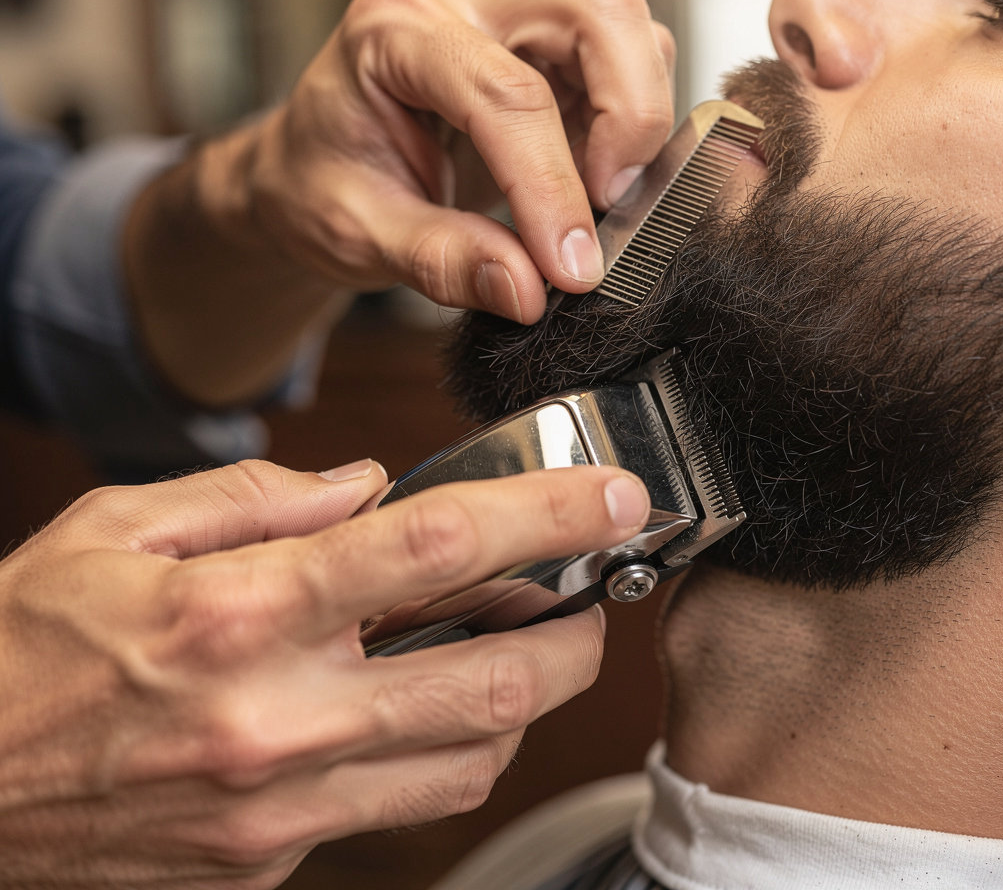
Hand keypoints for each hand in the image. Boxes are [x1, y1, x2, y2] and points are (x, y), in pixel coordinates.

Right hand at [0, 460, 648, 886]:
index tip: (611, 495)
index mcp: (237, 613)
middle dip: (580, 632)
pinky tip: (439, 699)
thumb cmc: (21, 646)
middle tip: (597, 589)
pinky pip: (405, 805)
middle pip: (495, 679)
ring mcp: (280, 807)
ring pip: (472, 758)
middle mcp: (275, 720)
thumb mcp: (117, 528)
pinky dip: (453, 746)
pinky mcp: (272, 860)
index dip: (544, 516)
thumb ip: (258, 496)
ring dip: (531, 695)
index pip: (434, 550)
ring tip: (535, 640)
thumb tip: (367, 483)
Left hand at [125, 0, 673, 405]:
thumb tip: (528, 290)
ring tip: (594, 197)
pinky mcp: (545, 42)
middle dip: (627, 117)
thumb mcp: (361, 236)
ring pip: (622, 27)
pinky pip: (622, 60)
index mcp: (393, 30)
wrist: (313, 170)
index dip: (551, 185)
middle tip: (610, 207)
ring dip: (633, 118)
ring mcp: (509, 10)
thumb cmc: (323, 186)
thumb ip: (443, 261)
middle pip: (594, 16)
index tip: (572, 266)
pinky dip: (626, 123)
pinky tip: (589, 178)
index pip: (505, 94)